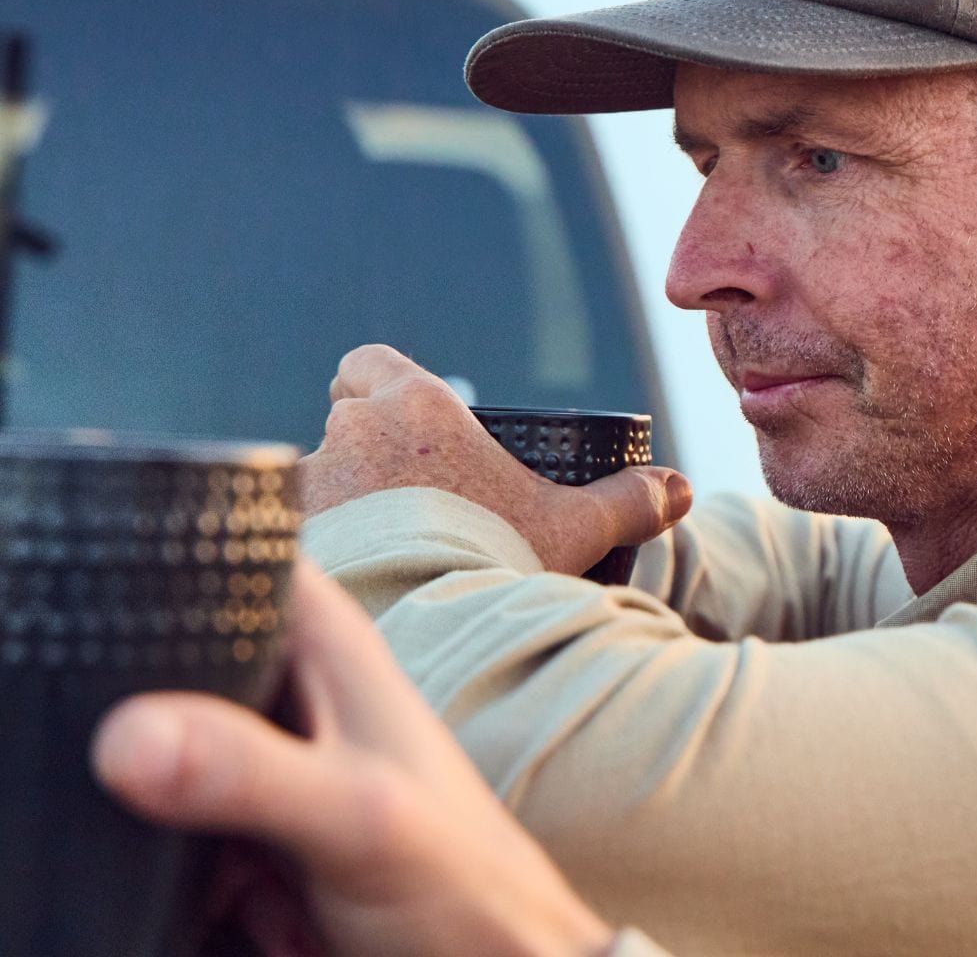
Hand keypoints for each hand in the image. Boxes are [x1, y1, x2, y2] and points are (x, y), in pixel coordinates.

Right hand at [92, 560, 615, 956]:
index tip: (127, 657)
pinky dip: (209, 888)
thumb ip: (245, 772)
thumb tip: (123, 735)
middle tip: (225, 820)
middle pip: (172, 676)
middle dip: (164, 753)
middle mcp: (294, 684)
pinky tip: (279, 917)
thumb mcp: (352, 818)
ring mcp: (274, 758)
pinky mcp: (260, 827)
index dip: (166, 588)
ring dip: (190, 840)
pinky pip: (186, 842)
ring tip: (271, 884)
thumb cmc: (463, 883)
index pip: (226, 561)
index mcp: (323, 638)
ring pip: (168, 769)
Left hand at [299, 344, 692, 575]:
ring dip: (327, 504)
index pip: (365, 362)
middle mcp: (349, 429)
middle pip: (337, 418)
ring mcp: (307, 481)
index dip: (375, 386)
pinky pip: (278, 528)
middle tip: (393, 503)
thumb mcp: (574, 530)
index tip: (393, 423)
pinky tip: (333, 585)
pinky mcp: (277, 534)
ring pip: (307, 477)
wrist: (435, 632)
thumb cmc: (504, 564)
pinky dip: (303, 548)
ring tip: (364, 556)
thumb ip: (629, 502)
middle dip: (357, 453)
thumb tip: (681, 489)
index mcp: (416, 405)